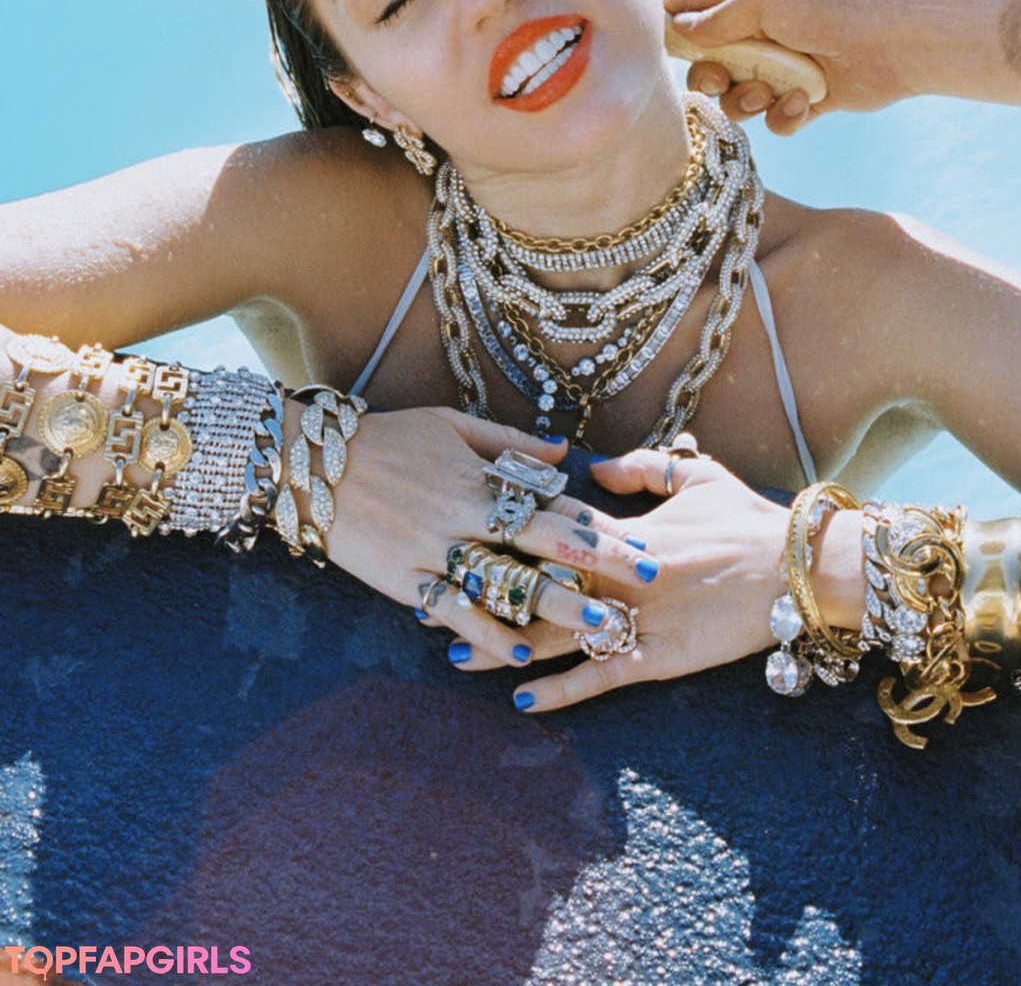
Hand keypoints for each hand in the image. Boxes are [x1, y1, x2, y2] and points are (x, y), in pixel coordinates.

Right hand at [309, 406, 658, 671]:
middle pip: (542, 542)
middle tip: (647, 581)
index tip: (641, 544)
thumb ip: (510, 443)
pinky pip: (453, 611)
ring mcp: (432, 549)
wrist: (313, 463)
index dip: (597, 526)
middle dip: (597, 564)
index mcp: (478, 476)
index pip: (550, 504)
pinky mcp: (404, 580)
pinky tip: (522, 657)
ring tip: (601, 626)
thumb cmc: (388, 437)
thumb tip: (564, 453)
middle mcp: (462, 513)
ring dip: (556, 607)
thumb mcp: (451, 425)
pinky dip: (487, 635)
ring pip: (504, 582)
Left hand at [454, 445, 790, 710]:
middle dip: (485, 592)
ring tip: (456, 655)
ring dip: (505, 645)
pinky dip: (560, 691)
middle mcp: (616, 574)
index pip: (548, 530)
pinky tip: (521, 701)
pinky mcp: (657, 656)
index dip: (501, 534)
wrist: (796, 568)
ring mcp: (634, 618)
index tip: (457, 533)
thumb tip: (593, 464)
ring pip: (556, 634)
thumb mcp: (695, 474)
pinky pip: (599, 678)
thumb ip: (641, 466)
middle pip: (535, 584)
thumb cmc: (746, 518)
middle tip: (431, 599)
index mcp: (621, 530)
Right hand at [664, 0, 909, 134]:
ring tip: (768, 93)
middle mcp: (765, 32)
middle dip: (711, 76)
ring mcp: (785, 67)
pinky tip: (804, 105)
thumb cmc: (830, 5)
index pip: (698, 5)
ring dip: (747, 100)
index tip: (649, 37)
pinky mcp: (807, 100)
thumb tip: (680, 29)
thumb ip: (718, 18)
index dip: (671, 20)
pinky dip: (784, 116)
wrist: (893, 40)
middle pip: (711, 62)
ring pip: (739, 96)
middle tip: (722, 79)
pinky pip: (775, 119)